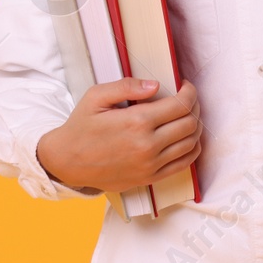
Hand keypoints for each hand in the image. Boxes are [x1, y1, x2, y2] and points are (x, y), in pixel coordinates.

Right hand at [36, 77, 202, 192]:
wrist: (67, 162)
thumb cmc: (81, 127)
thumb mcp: (96, 96)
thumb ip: (127, 86)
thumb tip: (155, 85)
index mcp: (137, 122)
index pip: (181, 105)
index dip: (190, 92)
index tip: (185, 86)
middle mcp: (147, 145)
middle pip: (190, 123)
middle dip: (194, 107)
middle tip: (187, 99)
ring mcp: (150, 164)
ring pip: (190, 143)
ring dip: (195, 127)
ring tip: (188, 116)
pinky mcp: (149, 178)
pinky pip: (183, 164)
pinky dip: (192, 149)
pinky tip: (188, 139)